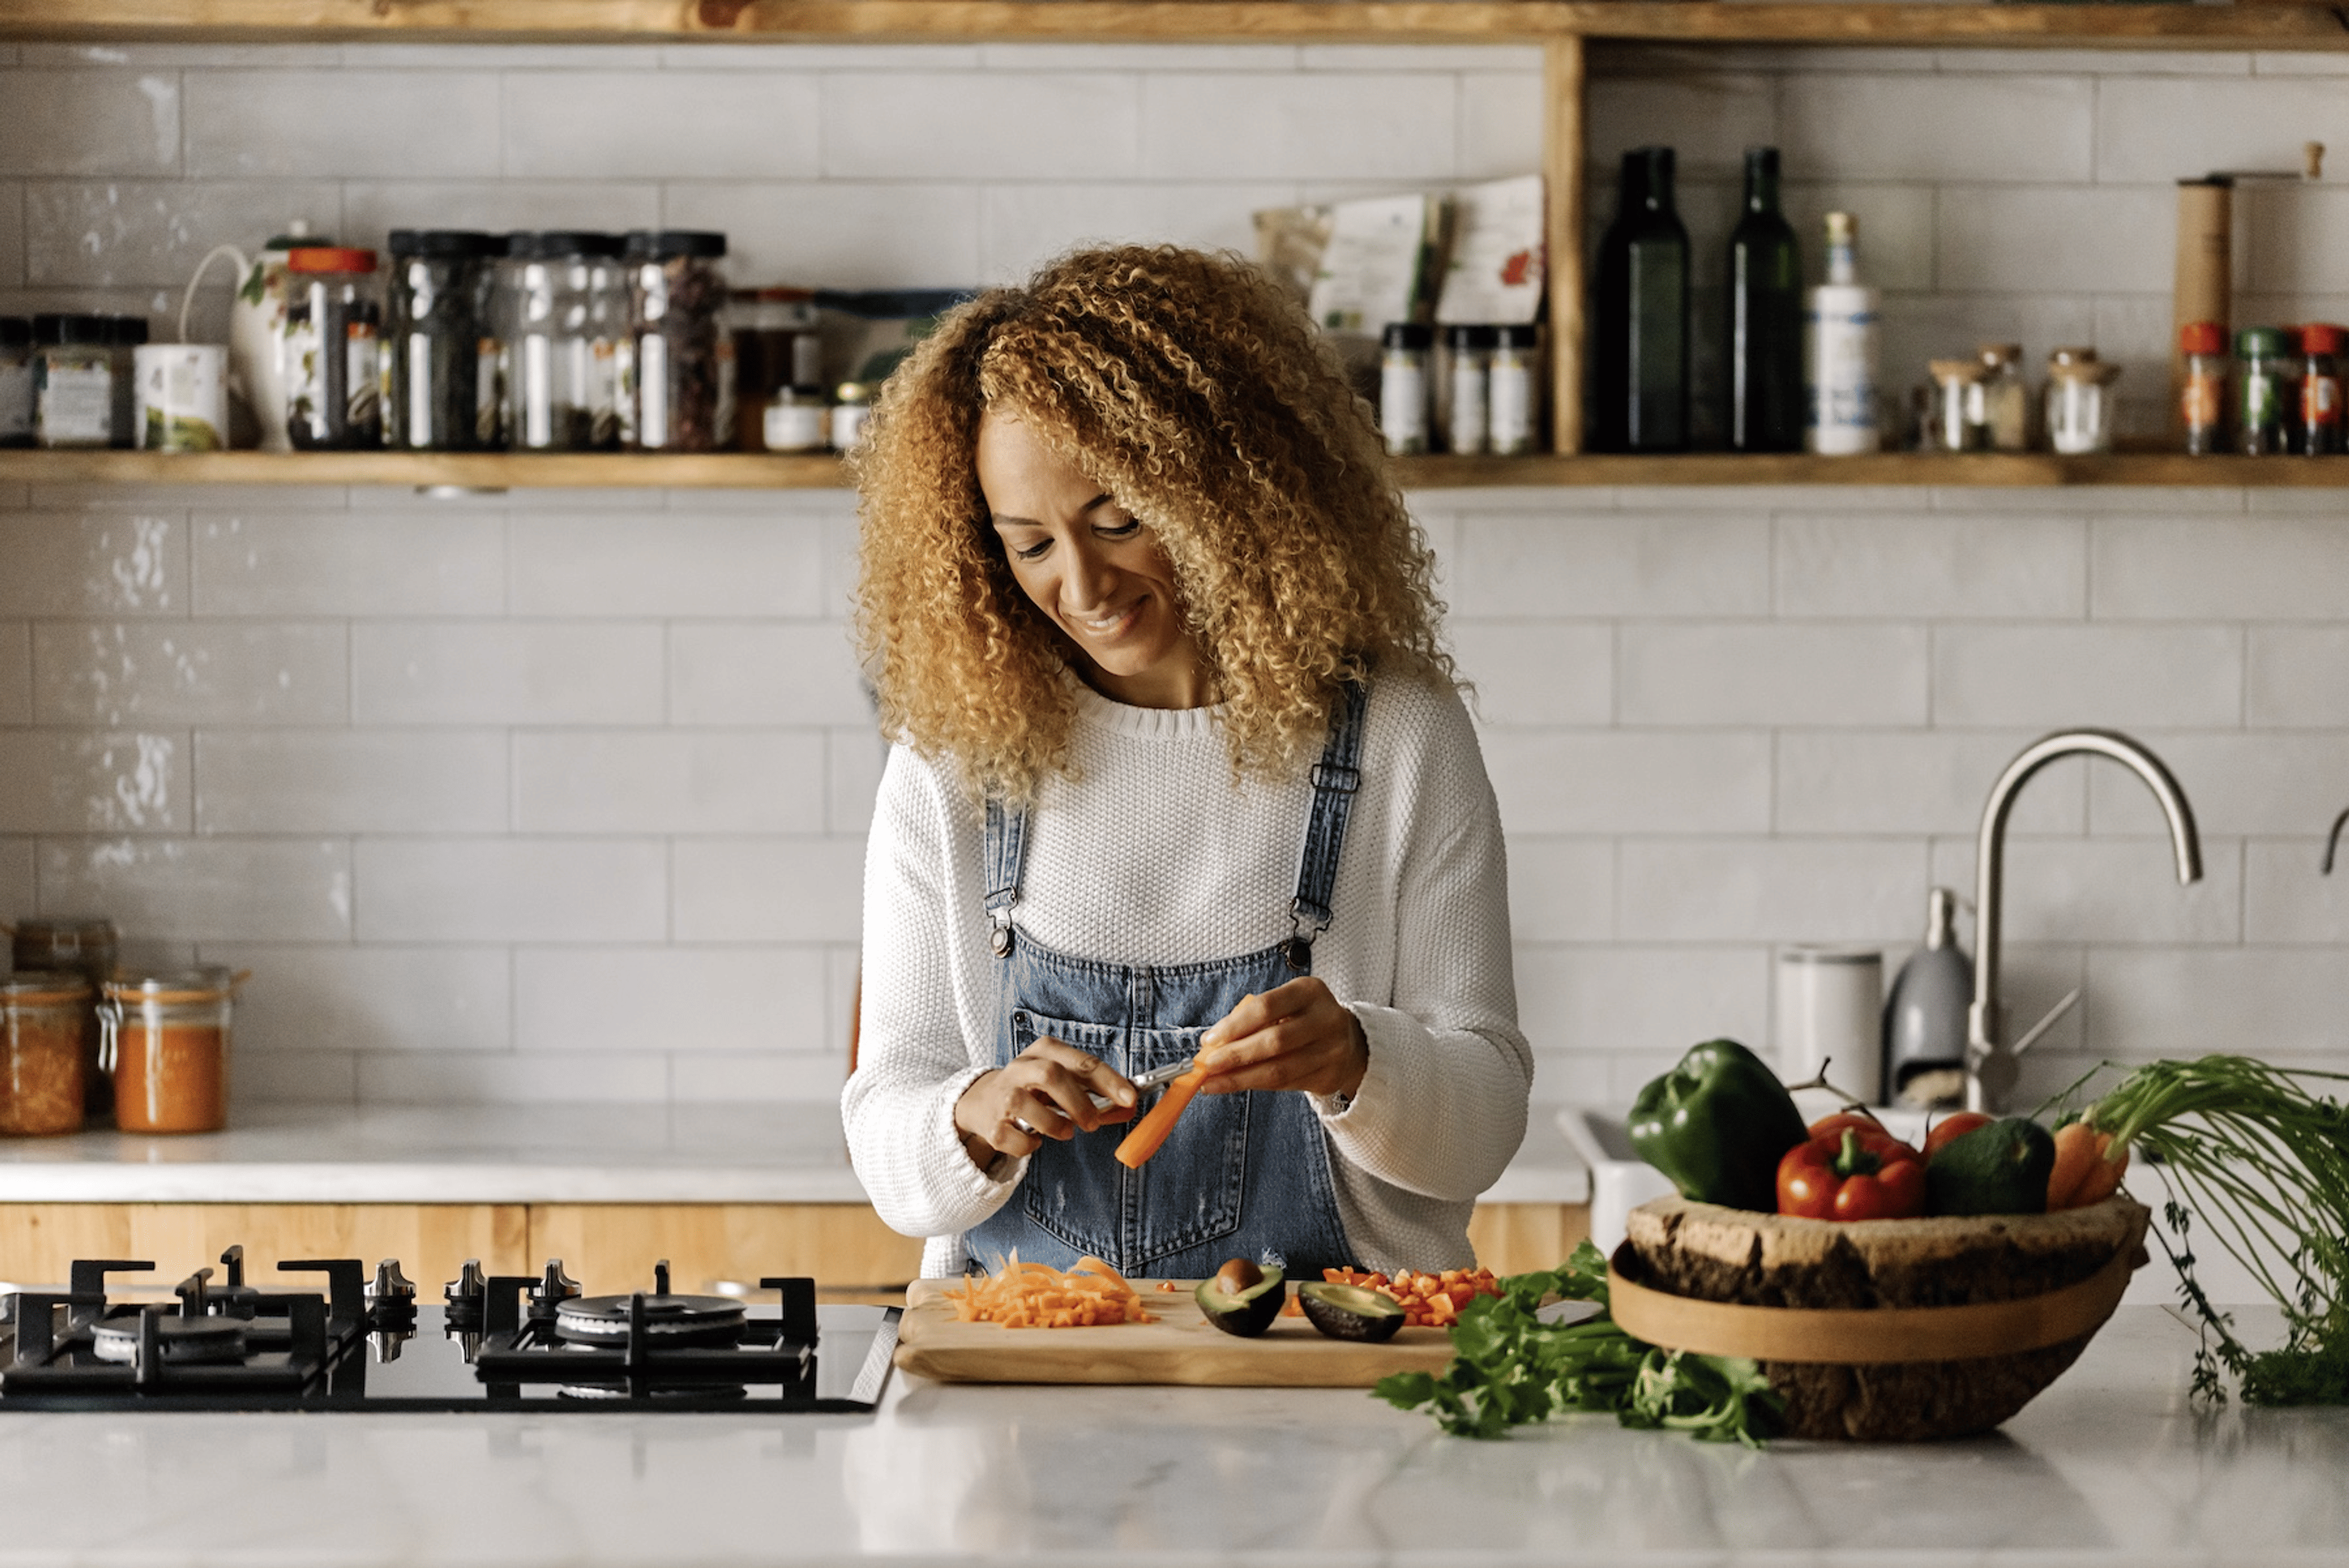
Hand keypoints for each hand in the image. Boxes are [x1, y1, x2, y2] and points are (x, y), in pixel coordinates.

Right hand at [953, 1038, 1137, 1166]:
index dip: (1109, 1081)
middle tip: (1093, 1123)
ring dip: (1054, 1124)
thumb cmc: (1036, 1090)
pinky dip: (1029, 1144)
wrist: (984, 1102)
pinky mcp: (991, 1123)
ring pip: (1026, 1105)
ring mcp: (1003, 1094)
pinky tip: (1035, 1140)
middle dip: (1078, 1102)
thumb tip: (1130, 1107)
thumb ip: (1099, 1095)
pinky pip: (1012, 1137)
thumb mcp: (1066, 1083)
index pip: (1082, 1062)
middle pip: (1051, 1075)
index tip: (1130, 1098)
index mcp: (1045, 1051)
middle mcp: (1021, 1067)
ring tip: (1066, 1132)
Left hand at [1195, 978, 1367, 1100]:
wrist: (1348, 1040)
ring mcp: (1331, 1050)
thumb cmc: (1303, 1018)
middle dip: (1235, 1055)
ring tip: (1212, 1081)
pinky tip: (1233, 1085)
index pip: (1267, 1007)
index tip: (1210, 1039)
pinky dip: (1255, 1085)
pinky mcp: (1329, 1076)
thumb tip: (1211, 1042)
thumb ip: (1252, 1018)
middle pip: (1274, 1041)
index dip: (1235, 1025)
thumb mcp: (1285, 1004)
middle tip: (1207, 1065)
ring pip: (1279, 1070)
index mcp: (1310, 991)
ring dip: (1240, 1078)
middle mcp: (1326, 1019)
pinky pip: (1285, 1084)